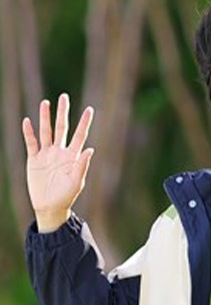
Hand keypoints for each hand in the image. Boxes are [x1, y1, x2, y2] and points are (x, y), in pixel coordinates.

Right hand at [22, 94, 94, 231]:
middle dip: (62, 113)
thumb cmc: (66, 197)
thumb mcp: (76, 182)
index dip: (84, 123)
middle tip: (64, 97)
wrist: (50, 208)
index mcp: (72, 157)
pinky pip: (31, 143)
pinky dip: (29, 132)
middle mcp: (59, 152)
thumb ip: (82, 165)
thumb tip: (90, 149)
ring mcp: (46, 155)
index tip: (89, 109)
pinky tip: (27, 121)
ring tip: (45, 103)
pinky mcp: (34, 159)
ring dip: (45, 118)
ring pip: (46, 131)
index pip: (79, 136)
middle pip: (61, 128)